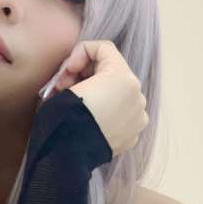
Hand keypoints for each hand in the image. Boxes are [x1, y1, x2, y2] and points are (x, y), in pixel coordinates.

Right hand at [50, 39, 148, 157]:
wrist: (68, 155)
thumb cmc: (64, 116)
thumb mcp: (66, 84)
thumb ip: (77, 70)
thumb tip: (77, 81)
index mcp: (123, 77)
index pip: (103, 48)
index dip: (79, 54)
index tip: (65, 71)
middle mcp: (137, 95)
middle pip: (111, 71)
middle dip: (86, 74)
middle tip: (63, 87)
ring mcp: (138, 116)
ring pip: (116, 93)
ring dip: (96, 93)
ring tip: (76, 105)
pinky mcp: (134, 134)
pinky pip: (120, 113)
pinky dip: (105, 111)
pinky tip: (88, 121)